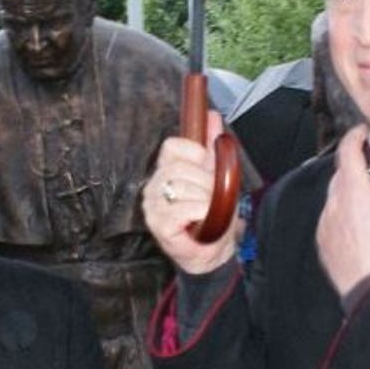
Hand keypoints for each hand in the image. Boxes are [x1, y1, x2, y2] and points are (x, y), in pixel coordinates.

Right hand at [142, 111, 238, 275]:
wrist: (214, 252)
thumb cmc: (212, 217)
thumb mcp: (217, 176)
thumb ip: (212, 146)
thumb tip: (213, 116)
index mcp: (165, 171)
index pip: (172, 146)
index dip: (195, 154)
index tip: (205, 170)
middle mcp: (153, 186)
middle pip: (181, 167)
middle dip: (206, 182)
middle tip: (212, 199)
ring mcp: (152, 206)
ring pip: (184, 187)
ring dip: (206, 200)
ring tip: (207, 213)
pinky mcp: (158, 224)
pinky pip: (186, 208)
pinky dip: (202, 214)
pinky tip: (200, 223)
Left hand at [315, 126, 369, 298]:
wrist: (368, 284)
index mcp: (354, 189)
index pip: (347, 151)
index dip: (354, 136)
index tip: (363, 132)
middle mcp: (334, 200)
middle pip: (340, 173)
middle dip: (353, 166)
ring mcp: (324, 219)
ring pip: (333, 194)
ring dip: (346, 189)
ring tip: (365, 200)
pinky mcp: (321, 236)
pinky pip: (329, 215)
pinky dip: (340, 210)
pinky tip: (355, 224)